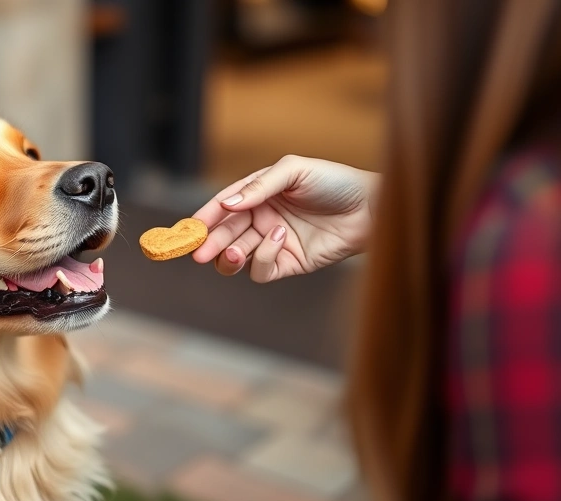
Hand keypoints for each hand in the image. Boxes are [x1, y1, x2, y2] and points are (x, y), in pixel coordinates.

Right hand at [192, 155, 378, 281]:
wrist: (370, 209)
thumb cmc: (334, 182)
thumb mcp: (293, 171)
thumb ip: (258, 186)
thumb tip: (226, 203)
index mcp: (257, 195)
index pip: (222, 208)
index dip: (204, 218)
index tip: (189, 228)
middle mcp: (261, 219)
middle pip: (224, 236)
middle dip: (210, 244)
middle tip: (199, 254)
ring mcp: (273, 243)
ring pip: (237, 257)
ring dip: (231, 256)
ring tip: (234, 252)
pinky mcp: (288, 264)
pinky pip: (262, 269)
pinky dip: (264, 257)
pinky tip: (279, 238)